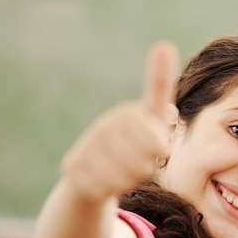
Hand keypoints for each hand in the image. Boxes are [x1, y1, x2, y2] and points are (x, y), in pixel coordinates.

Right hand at [60, 42, 179, 200]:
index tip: (159, 148)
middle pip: (144, 161)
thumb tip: (164, 47)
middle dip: (147, 169)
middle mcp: (104, 126)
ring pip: (126, 177)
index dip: (160, 150)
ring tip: (124, 173)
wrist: (92, 175)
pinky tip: (106, 182)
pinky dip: (111, 190)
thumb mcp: (154, 125)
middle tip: (140, 165)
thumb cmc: (133, 148)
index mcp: (127, 115)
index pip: (155, 139)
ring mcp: (87, 146)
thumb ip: (164, 103)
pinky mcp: (73, 168)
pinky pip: (106, 188)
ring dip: (131, 181)